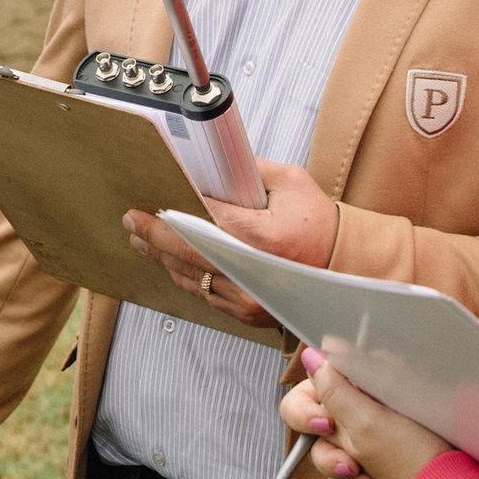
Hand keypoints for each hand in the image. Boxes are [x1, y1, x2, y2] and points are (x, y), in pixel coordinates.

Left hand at [123, 160, 335, 326]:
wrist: (346, 266)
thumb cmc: (320, 223)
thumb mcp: (291, 183)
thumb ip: (249, 172)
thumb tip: (212, 167)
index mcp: (261, 238)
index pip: (203, 222)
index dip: (171, 214)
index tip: (147, 205)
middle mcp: (251, 273)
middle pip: (187, 254)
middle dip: (155, 237)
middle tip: (133, 221)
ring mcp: (248, 298)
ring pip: (192, 278)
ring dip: (164, 258)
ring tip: (143, 240)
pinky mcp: (247, 312)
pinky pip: (205, 295)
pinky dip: (186, 276)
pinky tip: (171, 262)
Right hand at [280, 347, 450, 478]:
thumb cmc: (416, 461)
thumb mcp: (368, 424)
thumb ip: (333, 390)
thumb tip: (311, 355)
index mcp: (363, 391)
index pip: (311, 391)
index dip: (307, 411)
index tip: (325, 425)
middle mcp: (365, 414)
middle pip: (318, 436)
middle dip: (333, 458)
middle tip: (353, 467)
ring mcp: (372, 445)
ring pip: (333, 465)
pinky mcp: (380, 472)